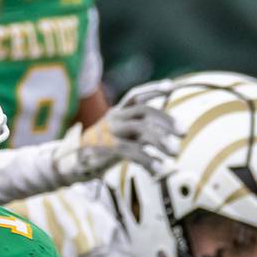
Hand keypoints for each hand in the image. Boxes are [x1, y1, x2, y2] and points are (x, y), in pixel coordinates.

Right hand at [52, 81, 179, 183]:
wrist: (72, 164)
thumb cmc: (103, 151)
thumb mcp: (122, 136)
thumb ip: (142, 132)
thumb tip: (170, 136)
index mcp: (117, 112)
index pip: (136, 95)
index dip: (153, 89)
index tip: (171, 87)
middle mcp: (114, 118)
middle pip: (144, 111)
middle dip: (166, 120)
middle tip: (184, 133)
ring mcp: (109, 133)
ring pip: (140, 130)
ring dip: (161, 141)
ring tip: (175, 153)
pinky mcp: (106, 150)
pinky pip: (132, 152)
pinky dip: (148, 161)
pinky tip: (159, 169)